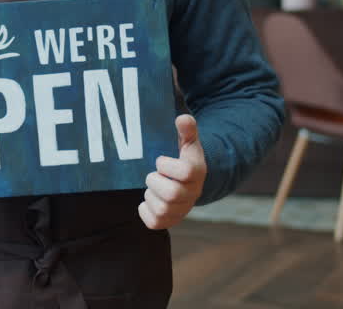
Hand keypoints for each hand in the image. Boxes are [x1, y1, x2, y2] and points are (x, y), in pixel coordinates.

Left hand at [138, 114, 206, 229]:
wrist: (188, 182)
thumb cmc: (183, 158)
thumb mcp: (187, 141)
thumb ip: (187, 129)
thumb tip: (182, 119)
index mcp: (196, 172)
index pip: (185, 172)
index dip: (167, 165)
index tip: (159, 160)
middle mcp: (192, 194)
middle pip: (172, 194)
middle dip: (155, 182)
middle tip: (152, 175)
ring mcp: (181, 210)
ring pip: (162, 210)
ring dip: (150, 195)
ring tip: (153, 187)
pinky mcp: (169, 222)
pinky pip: (154, 223)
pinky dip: (145, 211)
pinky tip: (148, 200)